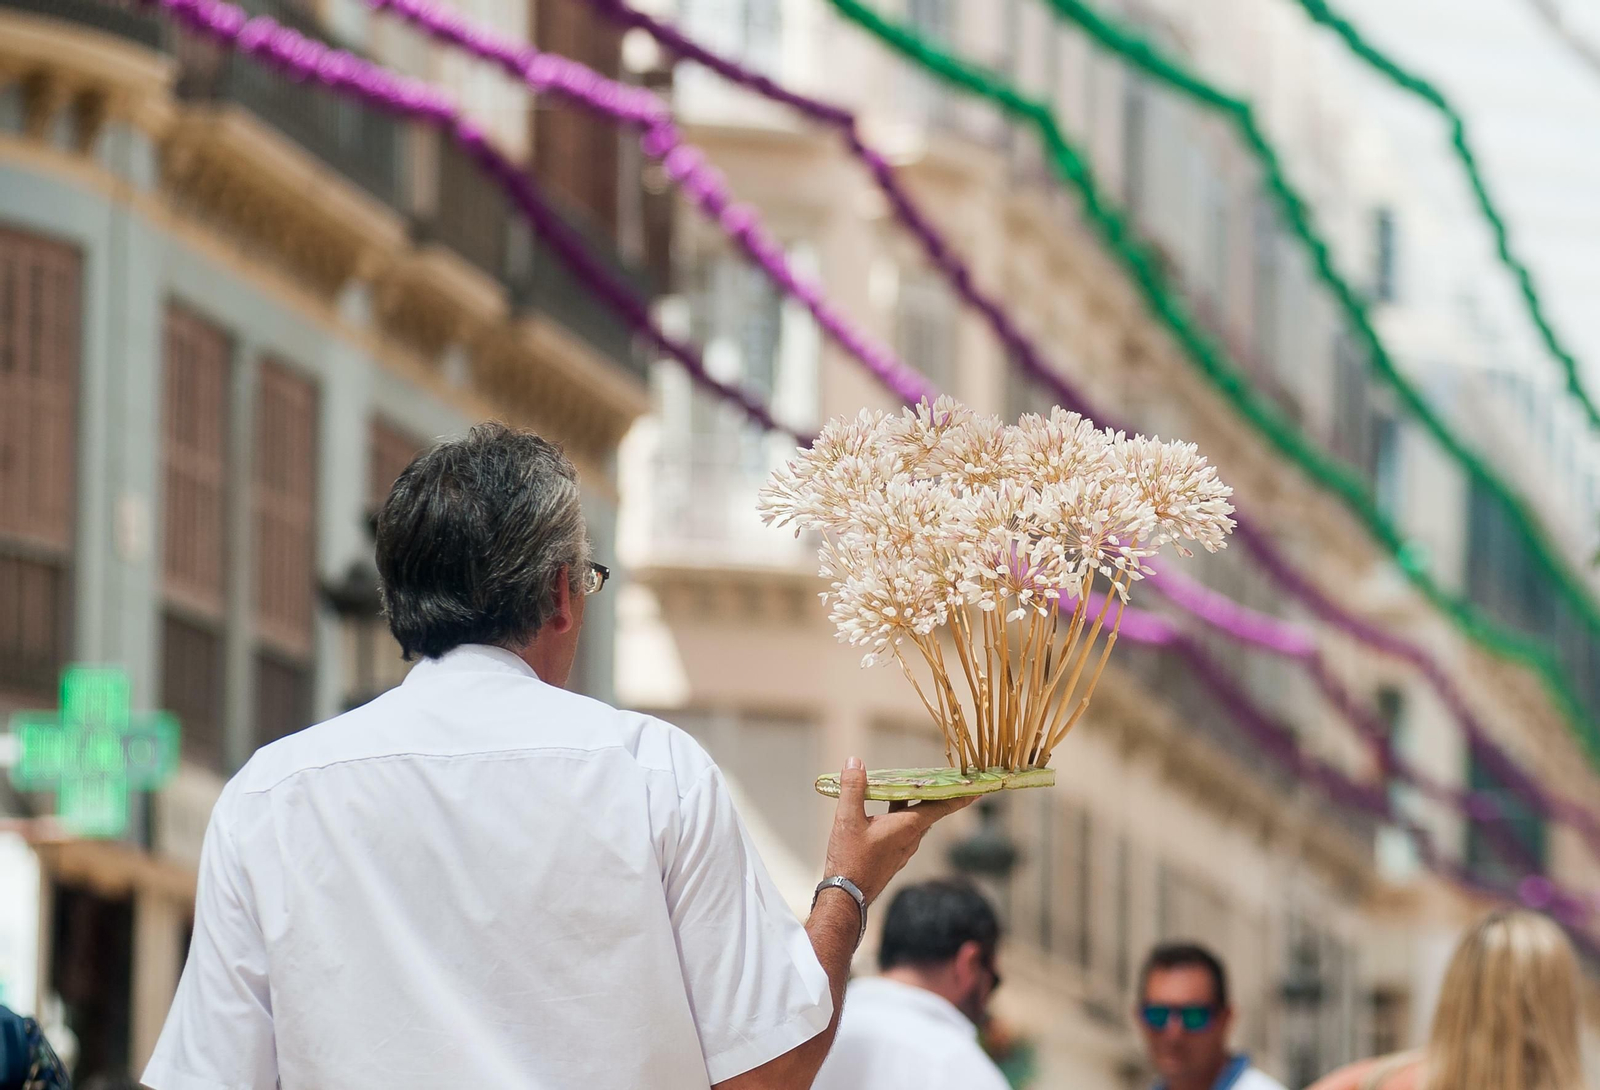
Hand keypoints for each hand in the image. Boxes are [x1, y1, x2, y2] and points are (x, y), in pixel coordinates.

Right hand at [822, 757, 974, 905]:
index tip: (979, 789)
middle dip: (935, 793)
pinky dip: (899, 815)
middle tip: (941, 777)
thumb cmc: (850, 859)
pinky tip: (882, 811)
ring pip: (913, 820)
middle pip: (929, 811)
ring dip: (913, 803)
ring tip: (905, 785)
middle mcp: (910, 839)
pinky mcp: (892, 858)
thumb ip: (853, 788)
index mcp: (907, 826)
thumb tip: (855, 762)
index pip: (941, 806)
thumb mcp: (847, 819)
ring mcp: (902, 850)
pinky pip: (902, 831)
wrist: (845, 897)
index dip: (960, 796)